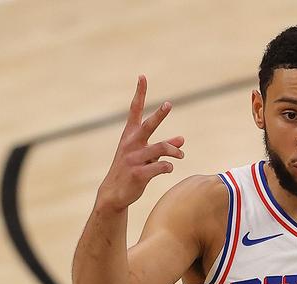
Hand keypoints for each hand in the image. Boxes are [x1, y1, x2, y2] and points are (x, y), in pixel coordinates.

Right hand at [97, 75, 184, 210]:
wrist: (115, 193)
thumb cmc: (131, 170)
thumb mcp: (145, 156)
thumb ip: (164, 146)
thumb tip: (182, 139)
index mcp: (130, 135)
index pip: (135, 110)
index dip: (140, 93)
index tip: (142, 77)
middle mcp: (131, 144)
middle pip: (148, 125)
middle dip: (159, 115)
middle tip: (169, 104)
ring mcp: (134, 158)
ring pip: (161, 148)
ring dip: (174, 151)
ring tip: (181, 155)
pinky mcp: (138, 174)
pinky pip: (161, 167)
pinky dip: (168, 167)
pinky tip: (169, 168)